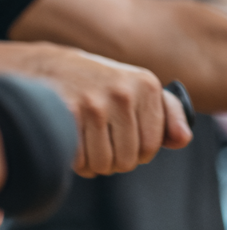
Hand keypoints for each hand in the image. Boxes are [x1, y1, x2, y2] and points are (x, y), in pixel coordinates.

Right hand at [23, 45, 189, 176]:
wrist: (47, 66)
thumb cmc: (98, 83)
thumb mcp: (135, 87)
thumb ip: (168, 112)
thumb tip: (182, 139)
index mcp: (146, 85)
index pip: (151, 147)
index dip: (135, 150)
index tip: (121, 136)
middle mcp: (122, 92)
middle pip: (126, 159)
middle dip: (113, 159)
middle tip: (100, 142)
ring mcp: (94, 102)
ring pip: (103, 163)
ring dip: (93, 164)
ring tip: (86, 145)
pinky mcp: (68, 112)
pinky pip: (79, 159)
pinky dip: (75, 161)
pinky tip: (72, 145)